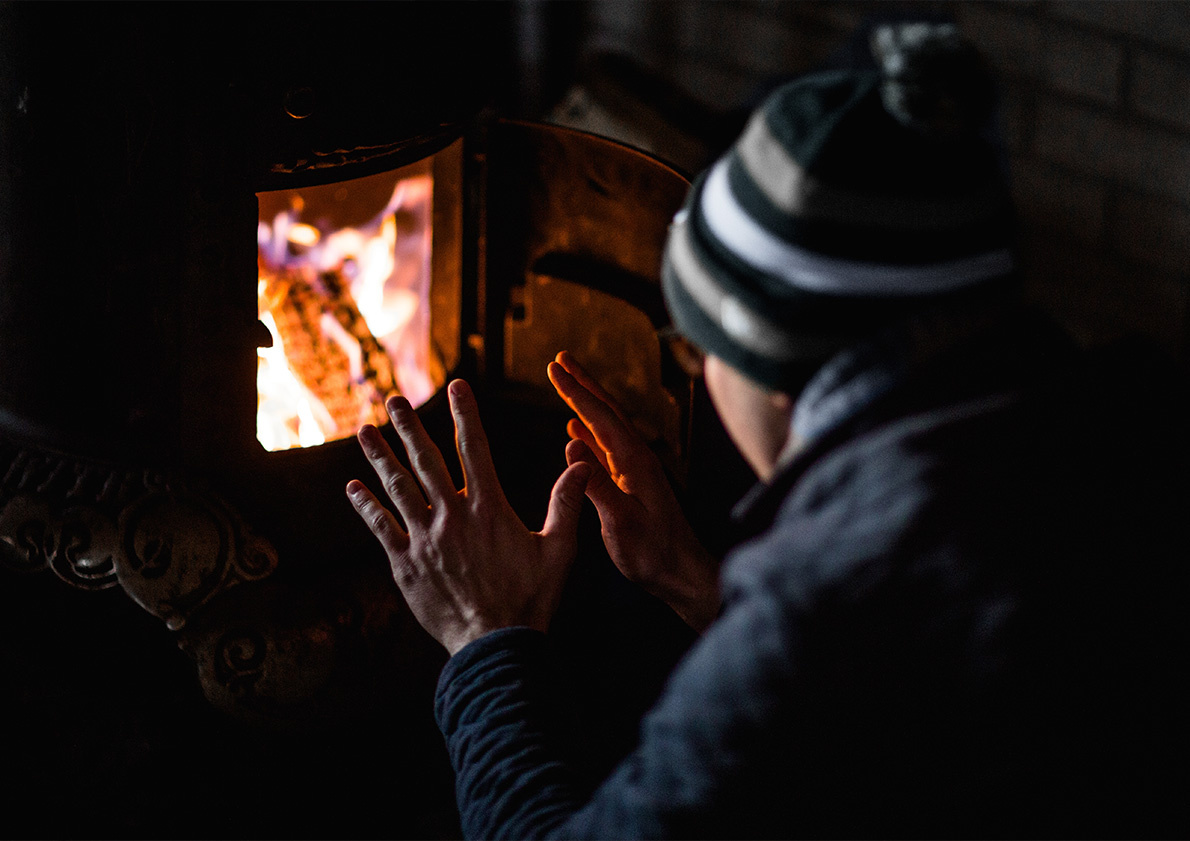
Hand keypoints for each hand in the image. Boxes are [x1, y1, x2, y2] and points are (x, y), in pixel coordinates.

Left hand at [347, 380, 591, 655]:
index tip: (456, 386)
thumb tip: (582, 465)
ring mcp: (425, 539)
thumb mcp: (559, 549)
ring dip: (380, 458)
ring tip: (364, 431)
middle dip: (409, 427)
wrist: (495, 644)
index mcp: (488, 508)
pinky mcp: (406, 564)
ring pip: (397, 488)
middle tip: (394, 399)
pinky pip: (381, 528)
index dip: (464, 414)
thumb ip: (566, 503)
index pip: (474, 449)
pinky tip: (353, 488)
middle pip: (425, 461)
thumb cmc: (531, 598)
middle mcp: (452, 516)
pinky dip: (366, 506)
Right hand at [548, 352, 719, 631]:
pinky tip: (575, 433)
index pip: (600, 417)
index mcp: (634, 461)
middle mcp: (637, 458)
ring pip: (605, 427)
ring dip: (584, 404)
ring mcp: (635, 470)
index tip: (553, 368)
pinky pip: (605, 449)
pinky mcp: (631, 485)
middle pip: (606, 411)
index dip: (575, 392)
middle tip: (560, 359)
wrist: (682, 574)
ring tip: (566, 385)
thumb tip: (570, 446)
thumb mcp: (620, 521)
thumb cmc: (654, 553)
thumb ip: (596, 484)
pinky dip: (588, 434)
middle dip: (583, 384)